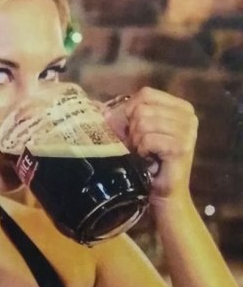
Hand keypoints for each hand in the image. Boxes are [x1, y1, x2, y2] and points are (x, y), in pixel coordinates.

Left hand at [119, 87, 197, 202]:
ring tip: (144, 153)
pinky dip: (142, 150)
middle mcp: (188, 116)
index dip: (128, 111)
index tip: (129, 130)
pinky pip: (148, 139)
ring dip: (136, 141)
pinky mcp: (181, 147)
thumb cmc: (147, 160)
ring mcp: (187, 131)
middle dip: (132, 130)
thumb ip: (123, 115)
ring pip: (143, 122)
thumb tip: (97, 107)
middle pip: (142, 109)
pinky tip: (149, 159)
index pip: (145, 94)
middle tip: (139, 146)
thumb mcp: (135, 132)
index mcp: (180, 107)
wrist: (161, 191)